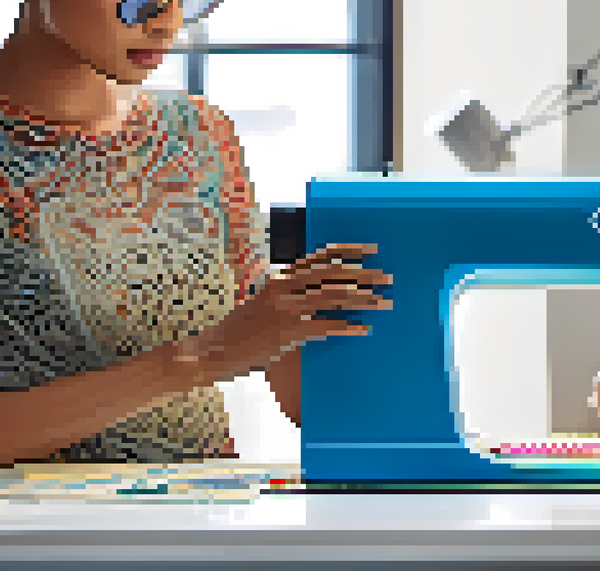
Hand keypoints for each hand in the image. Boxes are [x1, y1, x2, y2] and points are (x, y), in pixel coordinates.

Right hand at [172, 244, 389, 386]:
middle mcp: (284, 287)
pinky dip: (348, 327)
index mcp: (279, 278)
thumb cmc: (241, 331)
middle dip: (364, 274)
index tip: (370, 249)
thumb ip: (290, 295)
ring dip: (364, 298)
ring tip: (385, 302)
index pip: (318, 257)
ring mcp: (285, 309)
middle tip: (388, 277)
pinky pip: (326, 326)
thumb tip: (322, 291)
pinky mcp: (286, 332)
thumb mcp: (265, 303)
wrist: (211, 351)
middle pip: (333, 274)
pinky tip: (364, 329)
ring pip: (334, 296)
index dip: (347, 251)